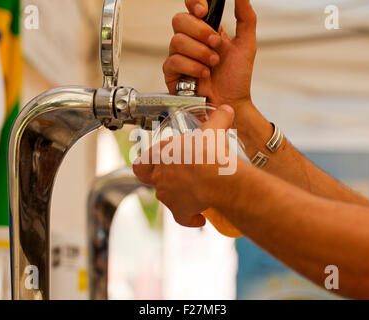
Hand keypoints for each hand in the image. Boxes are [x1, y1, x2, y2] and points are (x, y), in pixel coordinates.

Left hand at [133, 105, 235, 227]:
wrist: (216, 177)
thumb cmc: (208, 153)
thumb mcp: (212, 129)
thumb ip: (218, 118)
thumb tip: (226, 110)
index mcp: (162, 156)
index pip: (142, 162)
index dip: (147, 163)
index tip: (158, 162)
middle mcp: (161, 177)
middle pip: (154, 180)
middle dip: (167, 178)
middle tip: (181, 176)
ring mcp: (168, 195)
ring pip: (168, 198)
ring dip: (179, 196)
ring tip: (196, 193)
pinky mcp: (180, 210)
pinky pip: (182, 217)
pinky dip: (190, 218)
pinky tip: (200, 218)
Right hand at [163, 0, 257, 108]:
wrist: (231, 102)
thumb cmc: (236, 78)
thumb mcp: (246, 45)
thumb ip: (246, 18)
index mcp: (205, 30)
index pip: (190, 7)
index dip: (193, 3)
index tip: (204, 10)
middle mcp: (190, 40)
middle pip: (179, 20)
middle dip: (200, 32)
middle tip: (216, 45)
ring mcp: (179, 56)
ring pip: (177, 41)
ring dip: (199, 53)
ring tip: (212, 64)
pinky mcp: (172, 73)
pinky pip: (173, 61)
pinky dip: (192, 67)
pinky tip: (203, 75)